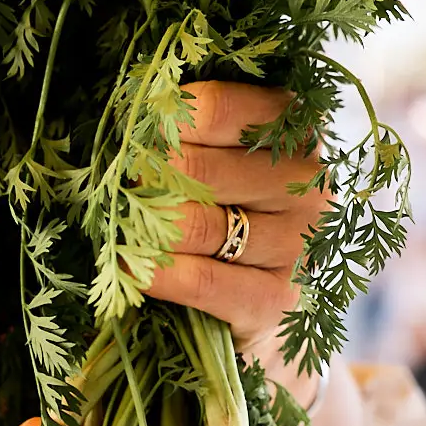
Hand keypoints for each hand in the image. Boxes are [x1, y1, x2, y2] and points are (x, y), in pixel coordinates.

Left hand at [145, 81, 328, 407]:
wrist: (265, 316)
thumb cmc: (233, 222)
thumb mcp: (225, 165)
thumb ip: (194, 136)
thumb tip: (129, 120)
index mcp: (296, 131)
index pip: (217, 109)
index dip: (161, 123)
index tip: (133, 140)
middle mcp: (309, 183)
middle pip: (196, 167)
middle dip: (144, 181)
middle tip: (116, 193)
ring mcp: (299, 244)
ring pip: (193, 224)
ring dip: (142, 229)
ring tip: (118, 230)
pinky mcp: (278, 300)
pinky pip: (200, 279)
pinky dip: (155, 275)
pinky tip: (129, 270)